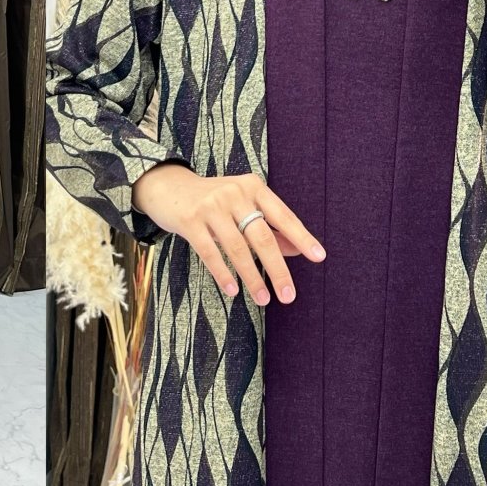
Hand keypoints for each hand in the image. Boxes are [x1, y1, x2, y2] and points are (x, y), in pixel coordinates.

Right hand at [131, 162, 325, 304]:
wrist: (168, 186)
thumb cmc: (212, 200)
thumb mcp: (242, 206)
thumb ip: (269, 226)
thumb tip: (297, 250)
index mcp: (253, 186)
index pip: (283, 215)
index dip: (301, 237)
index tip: (318, 257)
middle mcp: (234, 193)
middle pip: (263, 236)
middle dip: (278, 269)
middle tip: (289, 294)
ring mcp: (211, 206)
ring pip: (238, 248)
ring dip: (253, 277)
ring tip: (264, 299)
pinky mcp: (190, 220)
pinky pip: (211, 253)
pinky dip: (224, 274)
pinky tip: (234, 290)